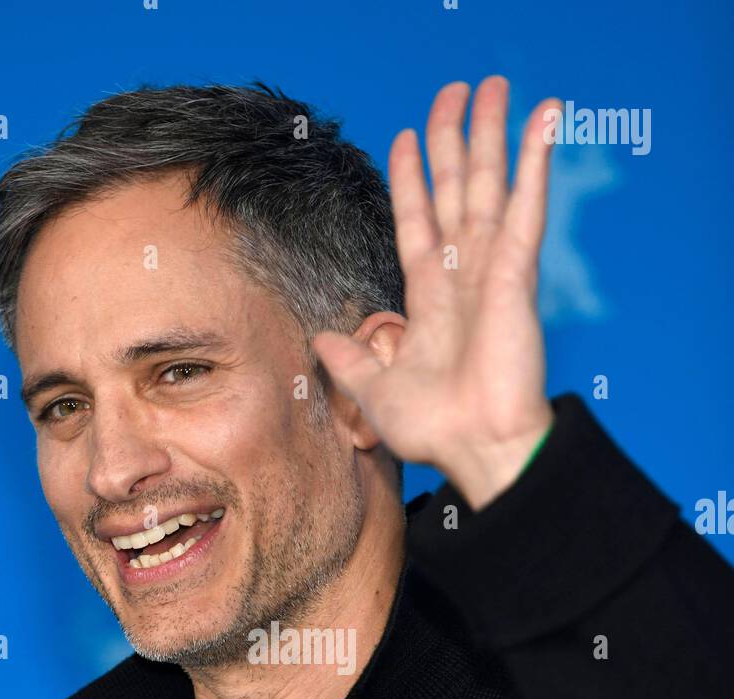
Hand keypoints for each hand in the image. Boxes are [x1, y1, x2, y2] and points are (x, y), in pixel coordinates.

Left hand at [312, 77, 560, 508]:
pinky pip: (526, 205)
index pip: (418, 221)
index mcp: (431, 297)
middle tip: (456, 91)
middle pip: (455, 190)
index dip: (412, 179)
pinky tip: (543, 118)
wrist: (475, 446)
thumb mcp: (374, 391)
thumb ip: (350, 360)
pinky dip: (537, 160)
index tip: (406, 138)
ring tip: (496, 86)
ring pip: (489, 184)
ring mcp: (492, 269)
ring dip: (492, 133)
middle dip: (454, 139)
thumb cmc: (435, 428)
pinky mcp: (517, 272)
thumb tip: (321, 339)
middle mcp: (463, 275)